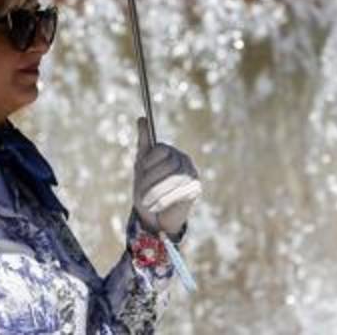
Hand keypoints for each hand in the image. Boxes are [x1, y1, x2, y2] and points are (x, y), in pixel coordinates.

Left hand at [132, 117, 200, 235]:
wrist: (155, 218)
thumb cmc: (146, 190)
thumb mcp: (141, 168)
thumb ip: (143, 143)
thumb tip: (141, 118)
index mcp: (170, 152)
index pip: (161, 150)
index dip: (149, 162)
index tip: (140, 171)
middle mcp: (184, 160)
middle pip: (168, 165)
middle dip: (151, 182)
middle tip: (141, 196)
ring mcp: (192, 173)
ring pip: (174, 179)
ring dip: (157, 193)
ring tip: (147, 203)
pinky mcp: (195, 188)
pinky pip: (181, 192)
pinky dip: (166, 201)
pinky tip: (159, 206)